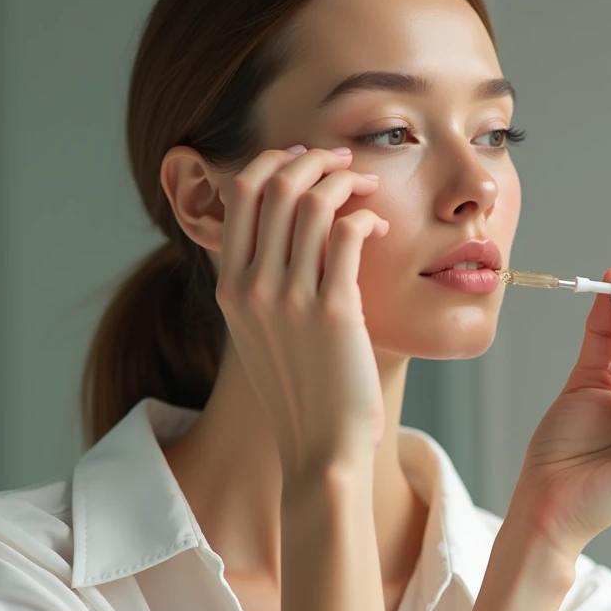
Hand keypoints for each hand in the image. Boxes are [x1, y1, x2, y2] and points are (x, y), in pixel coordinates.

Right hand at [215, 146, 388, 483]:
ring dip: (348, 182)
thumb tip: (286, 234)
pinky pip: (350, 235)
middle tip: (346, 163)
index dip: (275, 162)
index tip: (307, 161)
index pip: (239, 192)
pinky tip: (381, 227)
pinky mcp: (334, 313)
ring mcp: (289, 300)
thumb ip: (262, 284)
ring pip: (314, 203)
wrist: (319, 449)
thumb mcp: (259, 335)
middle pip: (275, 185)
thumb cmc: (300, 393)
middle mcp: (251, 288)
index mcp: (229, 288)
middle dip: (315, 160)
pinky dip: (368, 217)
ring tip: (369, 188)